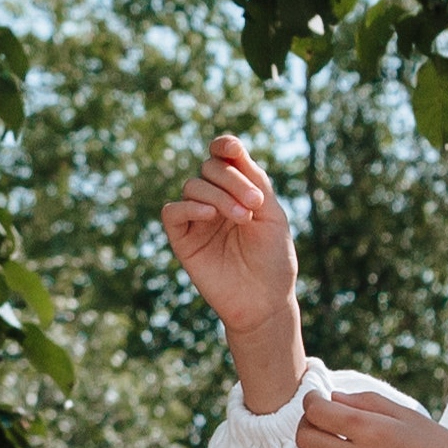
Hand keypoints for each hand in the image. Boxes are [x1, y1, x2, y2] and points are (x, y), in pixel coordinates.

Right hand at [162, 133, 303, 410]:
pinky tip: (210, 215)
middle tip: (255, 204)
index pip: (224, 157)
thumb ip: (254, 180)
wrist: (265, 301)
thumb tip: (229, 148)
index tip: (230, 148)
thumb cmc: (274, 258)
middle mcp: (216, 200)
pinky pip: (173, 211)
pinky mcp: (183, 239)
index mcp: (239, 190)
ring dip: (218, 195)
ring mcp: (198, 219)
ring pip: (193, 185)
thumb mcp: (272, 214)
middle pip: (209, 167)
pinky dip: (189, 206)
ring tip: (241, 218)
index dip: (224, 145)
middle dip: (231, 178)